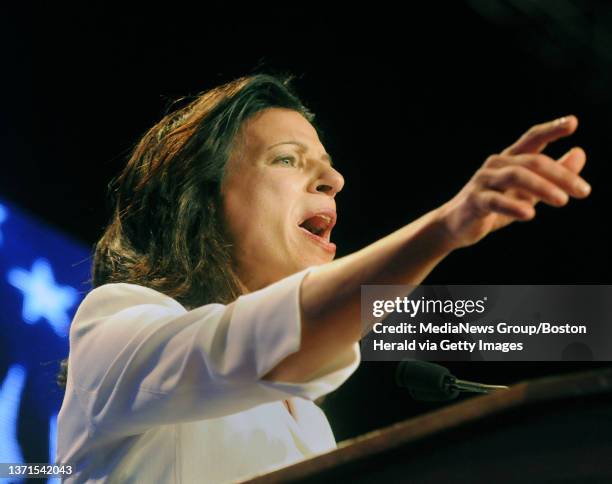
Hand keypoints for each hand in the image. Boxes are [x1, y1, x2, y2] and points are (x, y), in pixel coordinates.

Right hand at [437, 115, 590, 248]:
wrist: (456, 226)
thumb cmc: (494, 206)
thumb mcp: (528, 191)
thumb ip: (552, 175)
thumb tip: (580, 153)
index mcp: (509, 160)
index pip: (532, 139)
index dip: (551, 129)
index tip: (572, 123)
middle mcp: (496, 165)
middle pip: (533, 162)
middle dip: (560, 175)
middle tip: (584, 191)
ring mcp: (483, 181)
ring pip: (516, 176)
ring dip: (542, 187)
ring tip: (562, 201)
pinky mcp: (474, 201)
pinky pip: (495, 200)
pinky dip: (513, 206)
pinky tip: (529, 214)